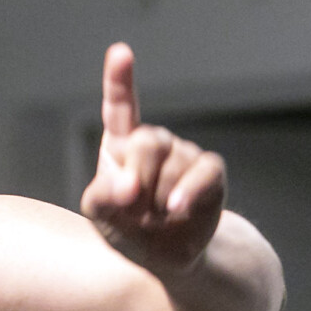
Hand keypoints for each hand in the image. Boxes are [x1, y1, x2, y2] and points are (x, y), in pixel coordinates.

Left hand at [79, 43, 225, 275]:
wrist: (166, 257)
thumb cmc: (127, 229)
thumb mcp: (101, 216)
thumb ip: (101, 197)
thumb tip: (126, 187)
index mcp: (120, 145)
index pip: (120, 107)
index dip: (120, 80)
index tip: (121, 53)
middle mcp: (153, 142)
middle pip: (146, 141)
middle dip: (138, 178)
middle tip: (134, 207)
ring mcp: (184, 153)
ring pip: (172, 161)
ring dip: (159, 198)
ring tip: (156, 218)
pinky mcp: (210, 171)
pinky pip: (204, 172)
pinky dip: (188, 191)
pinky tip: (177, 207)